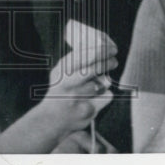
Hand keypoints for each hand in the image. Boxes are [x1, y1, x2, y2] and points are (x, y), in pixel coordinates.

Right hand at [0, 42, 117, 152]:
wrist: (50, 119)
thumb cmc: (61, 91)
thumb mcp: (62, 72)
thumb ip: (79, 58)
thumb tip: (104, 45)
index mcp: (62, 71)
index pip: (86, 55)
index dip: (104, 50)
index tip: (112, 49)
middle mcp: (66, 84)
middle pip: (95, 68)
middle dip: (108, 63)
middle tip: (113, 62)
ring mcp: (76, 99)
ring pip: (103, 83)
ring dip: (106, 81)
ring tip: (101, 81)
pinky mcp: (86, 111)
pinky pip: (107, 97)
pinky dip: (105, 95)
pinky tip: (96, 98)